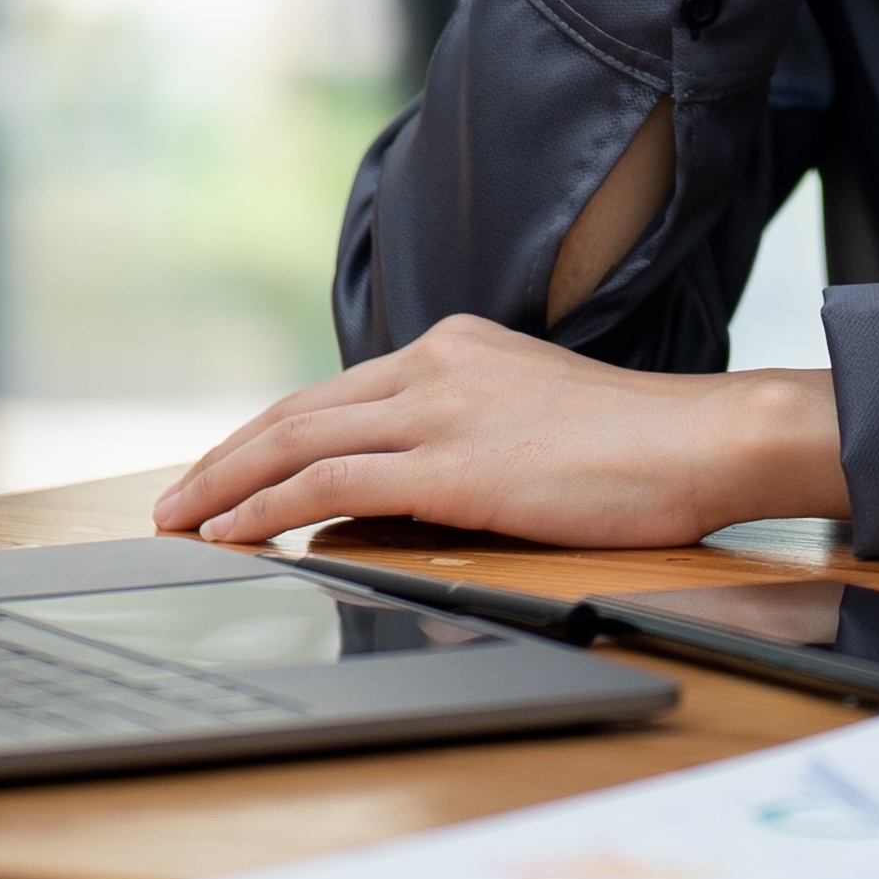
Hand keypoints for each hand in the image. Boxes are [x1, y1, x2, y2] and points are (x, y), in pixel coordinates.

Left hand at [154, 317, 849, 552]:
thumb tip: (401, 491)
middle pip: (298, 411)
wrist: (706, 439)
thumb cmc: (640, 447)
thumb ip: (464, 436)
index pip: (334, 393)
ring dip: (226, 483)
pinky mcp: (452, 462)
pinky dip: (268, 505)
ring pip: (298, 441)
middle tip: (172, 501)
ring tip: (180, 520)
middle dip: (224, 459)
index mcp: (456, 347)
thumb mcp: (533, 419)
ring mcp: (442, 408)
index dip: (265, 436)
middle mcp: (437, 363)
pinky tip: (234, 531)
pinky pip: (330, 481)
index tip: (222, 470)